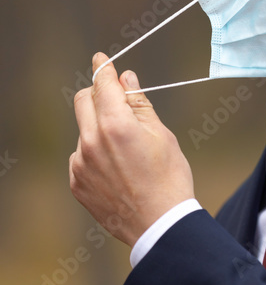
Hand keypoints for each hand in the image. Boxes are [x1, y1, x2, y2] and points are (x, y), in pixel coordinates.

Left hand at [69, 52, 194, 246]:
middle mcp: (91, 141)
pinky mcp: (77, 182)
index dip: (103, 68)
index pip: (103, 84)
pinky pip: (80, 156)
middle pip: (84, 101)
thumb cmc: (169, 179)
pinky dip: (94, 154)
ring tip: (127, 153)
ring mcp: (80, 163)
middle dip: (98, 94)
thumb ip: (139, 104)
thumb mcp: (161, 135)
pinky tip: (117, 170)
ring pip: (84, 130)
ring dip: (99, 129)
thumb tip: (127, 79)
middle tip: (116, 100)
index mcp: (115, 125)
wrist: (159, 225)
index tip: (101, 60)